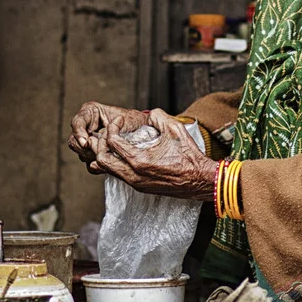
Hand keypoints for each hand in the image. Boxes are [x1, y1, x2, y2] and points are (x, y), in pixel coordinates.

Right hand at [68, 102, 149, 166]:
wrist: (145, 133)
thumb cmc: (136, 122)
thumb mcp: (128, 120)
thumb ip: (114, 128)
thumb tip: (100, 139)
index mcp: (92, 112)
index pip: (77, 122)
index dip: (79, 133)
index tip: (86, 143)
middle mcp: (87, 126)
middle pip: (74, 140)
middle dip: (85, 149)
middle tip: (98, 152)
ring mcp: (88, 140)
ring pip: (80, 153)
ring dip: (93, 157)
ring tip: (109, 155)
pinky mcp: (93, 153)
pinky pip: (89, 163)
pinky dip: (98, 166)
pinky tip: (110, 164)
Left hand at [90, 109, 216, 201]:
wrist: (200, 181)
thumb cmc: (189, 156)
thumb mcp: (175, 129)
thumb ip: (158, 116)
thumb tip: (148, 114)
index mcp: (140, 161)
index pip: (112, 142)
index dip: (113, 127)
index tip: (120, 120)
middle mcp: (134, 175)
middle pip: (101, 159)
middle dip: (102, 143)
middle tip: (112, 131)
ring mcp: (136, 183)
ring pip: (107, 169)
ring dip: (107, 154)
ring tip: (116, 141)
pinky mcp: (139, 187)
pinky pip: (118, 175)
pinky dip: (116, 162)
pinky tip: (126, 152)